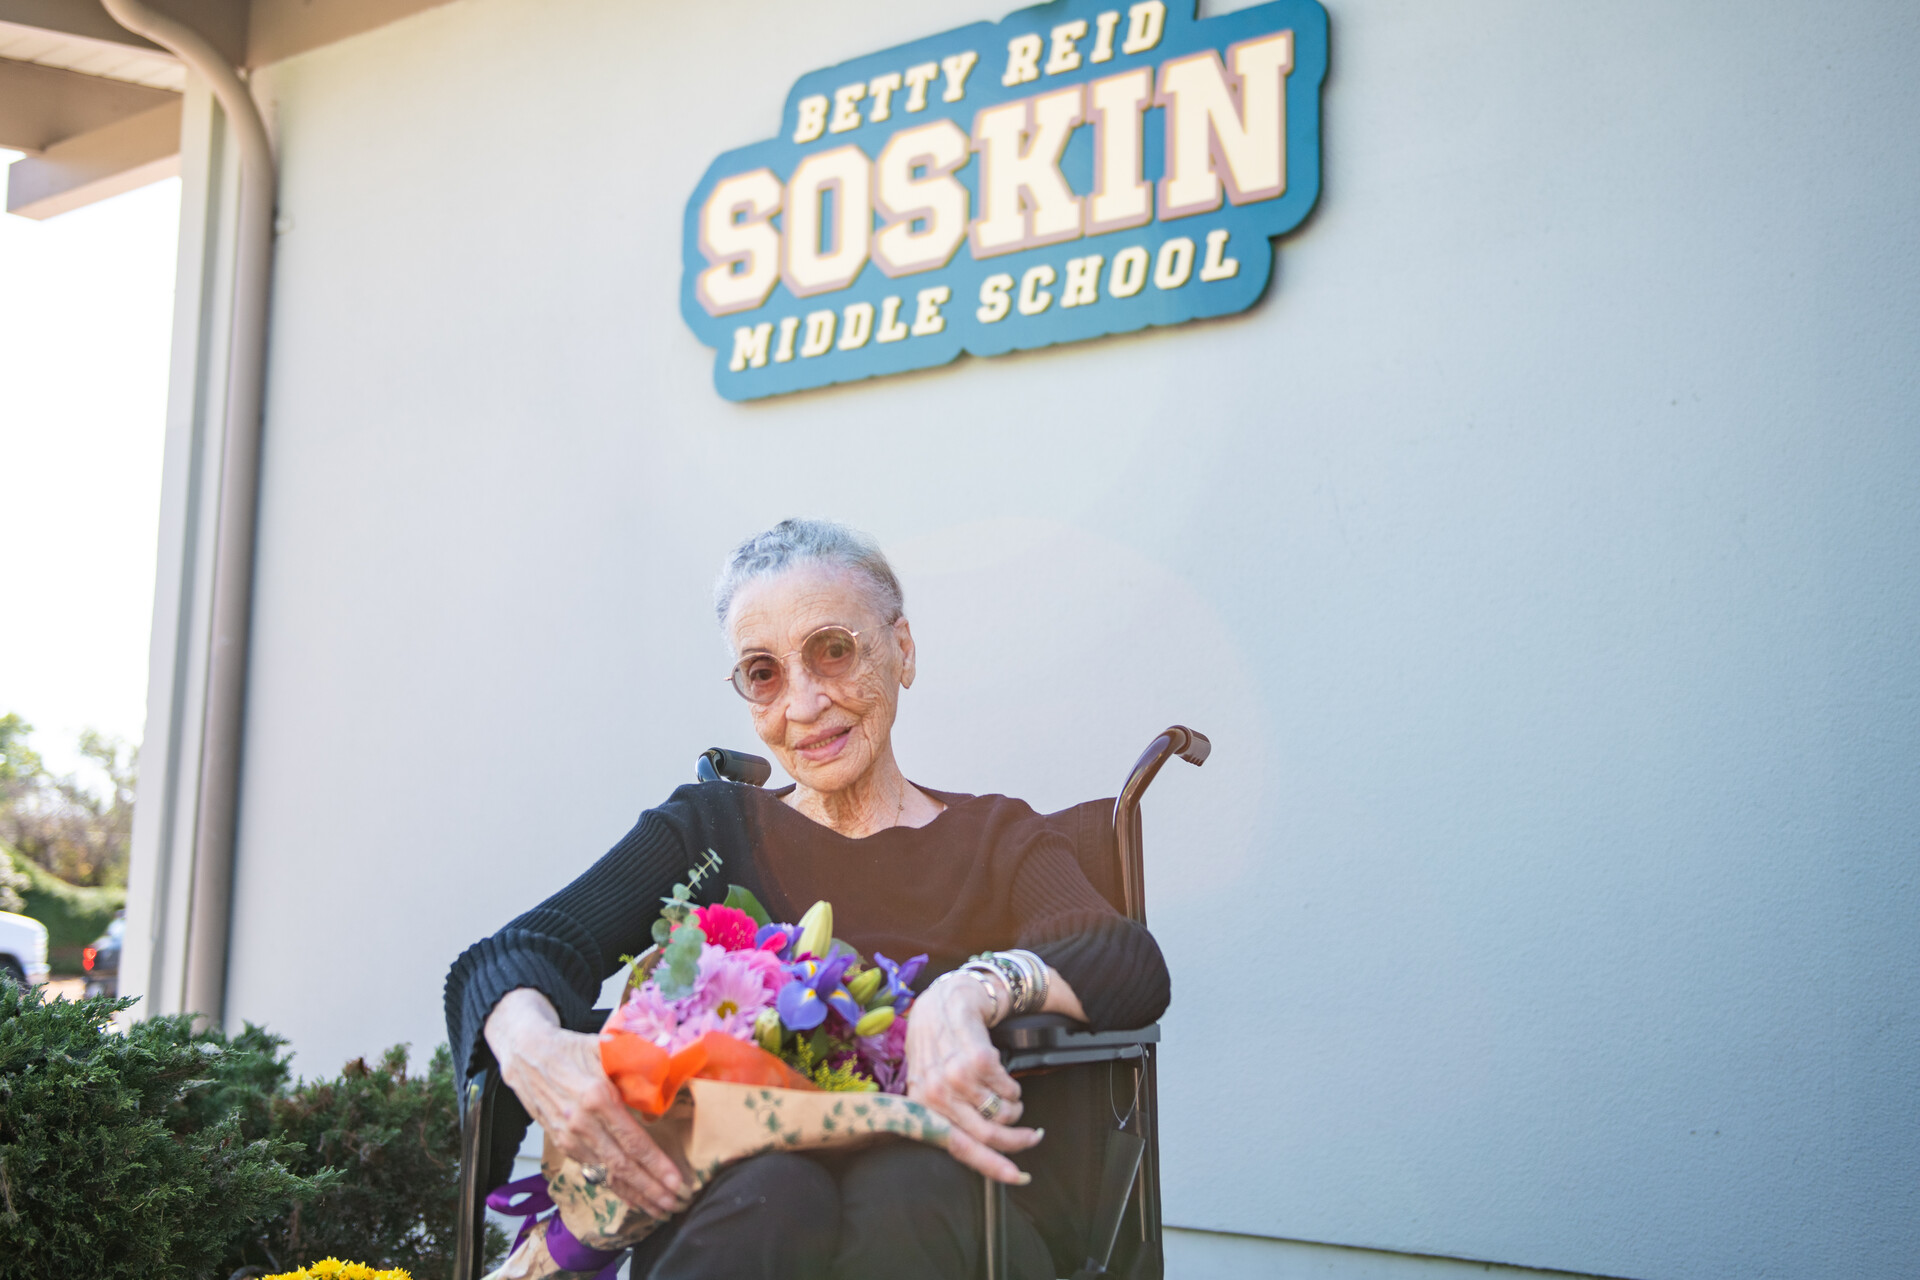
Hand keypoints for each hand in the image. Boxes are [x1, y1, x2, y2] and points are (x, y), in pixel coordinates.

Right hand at [484, 988, 689, 1217]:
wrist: (527, 1055)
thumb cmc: (571, 1049)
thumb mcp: (607, 1049)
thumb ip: (637, 1064)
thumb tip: (669, 1076)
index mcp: (598, 1097)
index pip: (633, 1140)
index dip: (656, 1164)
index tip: (675, 1180)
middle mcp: (582, 1123)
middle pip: (621, 1165)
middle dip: (650, 1188)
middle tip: (673, 1203)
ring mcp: (569, 1137)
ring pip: (605, 1174)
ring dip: (633, 1193)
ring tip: (657, 1207)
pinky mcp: (561, 1143)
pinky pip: (591, 1171)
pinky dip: (613, 1186)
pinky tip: (630, 1195)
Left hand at [905, 974, 1043, 1184]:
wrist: (945, 998)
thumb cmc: (936, 1042)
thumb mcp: (928, 1080)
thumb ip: (943, 1113)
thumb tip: (973, 1150)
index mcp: (922, 1105)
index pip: (957, 1147)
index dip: (991, 1166)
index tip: (1017, 1177)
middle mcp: (937, 1093)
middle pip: (987, 1134)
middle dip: (1017, 1140)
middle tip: (1032, 1136)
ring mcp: (957, 1075)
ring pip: (1001, 1111)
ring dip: (1013, 1107)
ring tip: (1009, 1095)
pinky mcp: (979, 1058)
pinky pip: (1009, 1087)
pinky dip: (1012, 1086)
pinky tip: (1004, 1075)